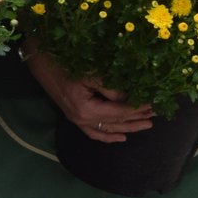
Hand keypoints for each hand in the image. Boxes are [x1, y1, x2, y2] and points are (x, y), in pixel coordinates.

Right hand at [23, 46, 152, 143]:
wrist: (38, 59)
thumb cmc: (64, 61)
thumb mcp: (90, 72)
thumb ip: (111, 88)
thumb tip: (131, 97)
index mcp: (87, 109)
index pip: (120, 111)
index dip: (139, 108)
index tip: (156, 103)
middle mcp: (82, 119)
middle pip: (117, 122)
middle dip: (138, 117)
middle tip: (158, 113)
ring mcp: (77, 120)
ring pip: (108, 129)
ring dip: (129, 127)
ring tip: (147, 125)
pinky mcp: (74, 117)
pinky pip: (94, 133)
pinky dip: (108, 137)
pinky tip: (121, 138)